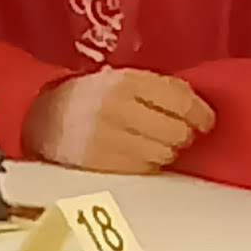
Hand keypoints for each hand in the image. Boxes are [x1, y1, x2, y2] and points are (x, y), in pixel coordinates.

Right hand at [24, 68, 216, 173]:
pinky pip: (143, 170)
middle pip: (176, 132)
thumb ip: (160, 88)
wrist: (45, 118)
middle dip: (183, 136)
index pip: (180, 101)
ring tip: (155, 145)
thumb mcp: (124, 80)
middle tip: (178, 135)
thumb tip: (198, 107)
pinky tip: (138, 156)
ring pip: (162, 154)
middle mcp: (118, 109)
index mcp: (128, 82)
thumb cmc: (95, 98)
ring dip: (166, 152)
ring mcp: (108, 139)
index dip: (201, 115)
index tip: (206, 123)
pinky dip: (147, 165)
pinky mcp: (100, 164)